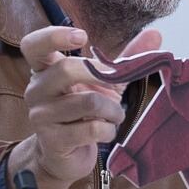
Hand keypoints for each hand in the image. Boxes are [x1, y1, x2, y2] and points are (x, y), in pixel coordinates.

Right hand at [22, 25, 161, 186]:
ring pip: (88, 102)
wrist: (67, 155)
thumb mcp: (104, 82)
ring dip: (113, 110)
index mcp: (44, 69)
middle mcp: (36, 90)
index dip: (54, 36)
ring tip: (115, 115)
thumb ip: (125, 58)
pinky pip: (92, 128)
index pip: (33, 44)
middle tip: (117, 88)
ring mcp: (40, 116)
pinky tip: (106, 131)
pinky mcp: (52, 140)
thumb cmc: (84, 112)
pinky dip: (109, 130)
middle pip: (67, 69)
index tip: (83, 36)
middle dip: (103, 77)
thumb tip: (155, 33)